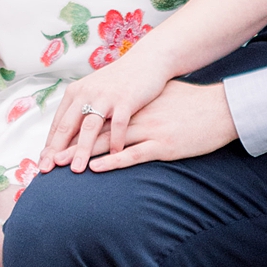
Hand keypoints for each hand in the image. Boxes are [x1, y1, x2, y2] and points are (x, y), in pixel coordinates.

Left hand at [41, 46, 177, 172]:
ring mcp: (106, 96)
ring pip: (90, 128)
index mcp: (76, 92)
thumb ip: (80, 110)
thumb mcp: (94, 92)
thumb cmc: (120, 80)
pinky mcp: (126, 99)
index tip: (44, 164)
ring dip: (82, 150)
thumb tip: (65, 135)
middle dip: (57, 151)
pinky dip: (115, 142)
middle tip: (49, 171)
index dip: (50, 145)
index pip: (58, 123)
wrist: (147, 60)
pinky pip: (118, 125)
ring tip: (77, 170)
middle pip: (68, 127)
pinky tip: (114, 156)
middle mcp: (87, 93)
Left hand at [65, 78, 239, 173]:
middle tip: (45, 158)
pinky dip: (110, 160)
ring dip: (80, 154)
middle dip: (66, 143)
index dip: (70, 132)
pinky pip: (131, 153)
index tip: (50, 145)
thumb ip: (137, 105)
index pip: (92, 116)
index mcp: (130, 104)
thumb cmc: (191, 103)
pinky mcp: (162, 144)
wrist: (220, 107)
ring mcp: (147, 128)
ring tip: (60, 165)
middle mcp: (134, 113)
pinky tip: (94, 167)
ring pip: (105, 141)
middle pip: (92, 128)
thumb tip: (121, 113)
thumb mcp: (158, 98)